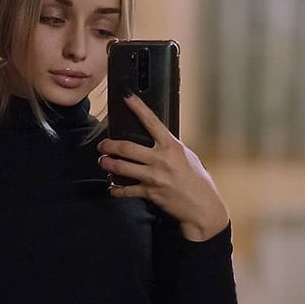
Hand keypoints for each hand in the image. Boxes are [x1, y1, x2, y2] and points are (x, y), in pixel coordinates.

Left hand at [97, 92, 229, 238]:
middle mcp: (161, 159)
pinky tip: (111, 188)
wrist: (202, 206)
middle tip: (102, 145)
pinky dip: (116, 189)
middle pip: (126, 147)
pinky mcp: (150, 192)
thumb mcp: (186, 157)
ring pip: (121, 167)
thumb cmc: (197, 180)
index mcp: (172, 146)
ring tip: (103, 161)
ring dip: (107, 163)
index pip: (151, 121)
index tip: (127, 97)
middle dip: (109, 145)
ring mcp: (154, 176)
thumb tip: (155, 140)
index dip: (138, 107)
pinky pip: (126, 190)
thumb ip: (170, 148)